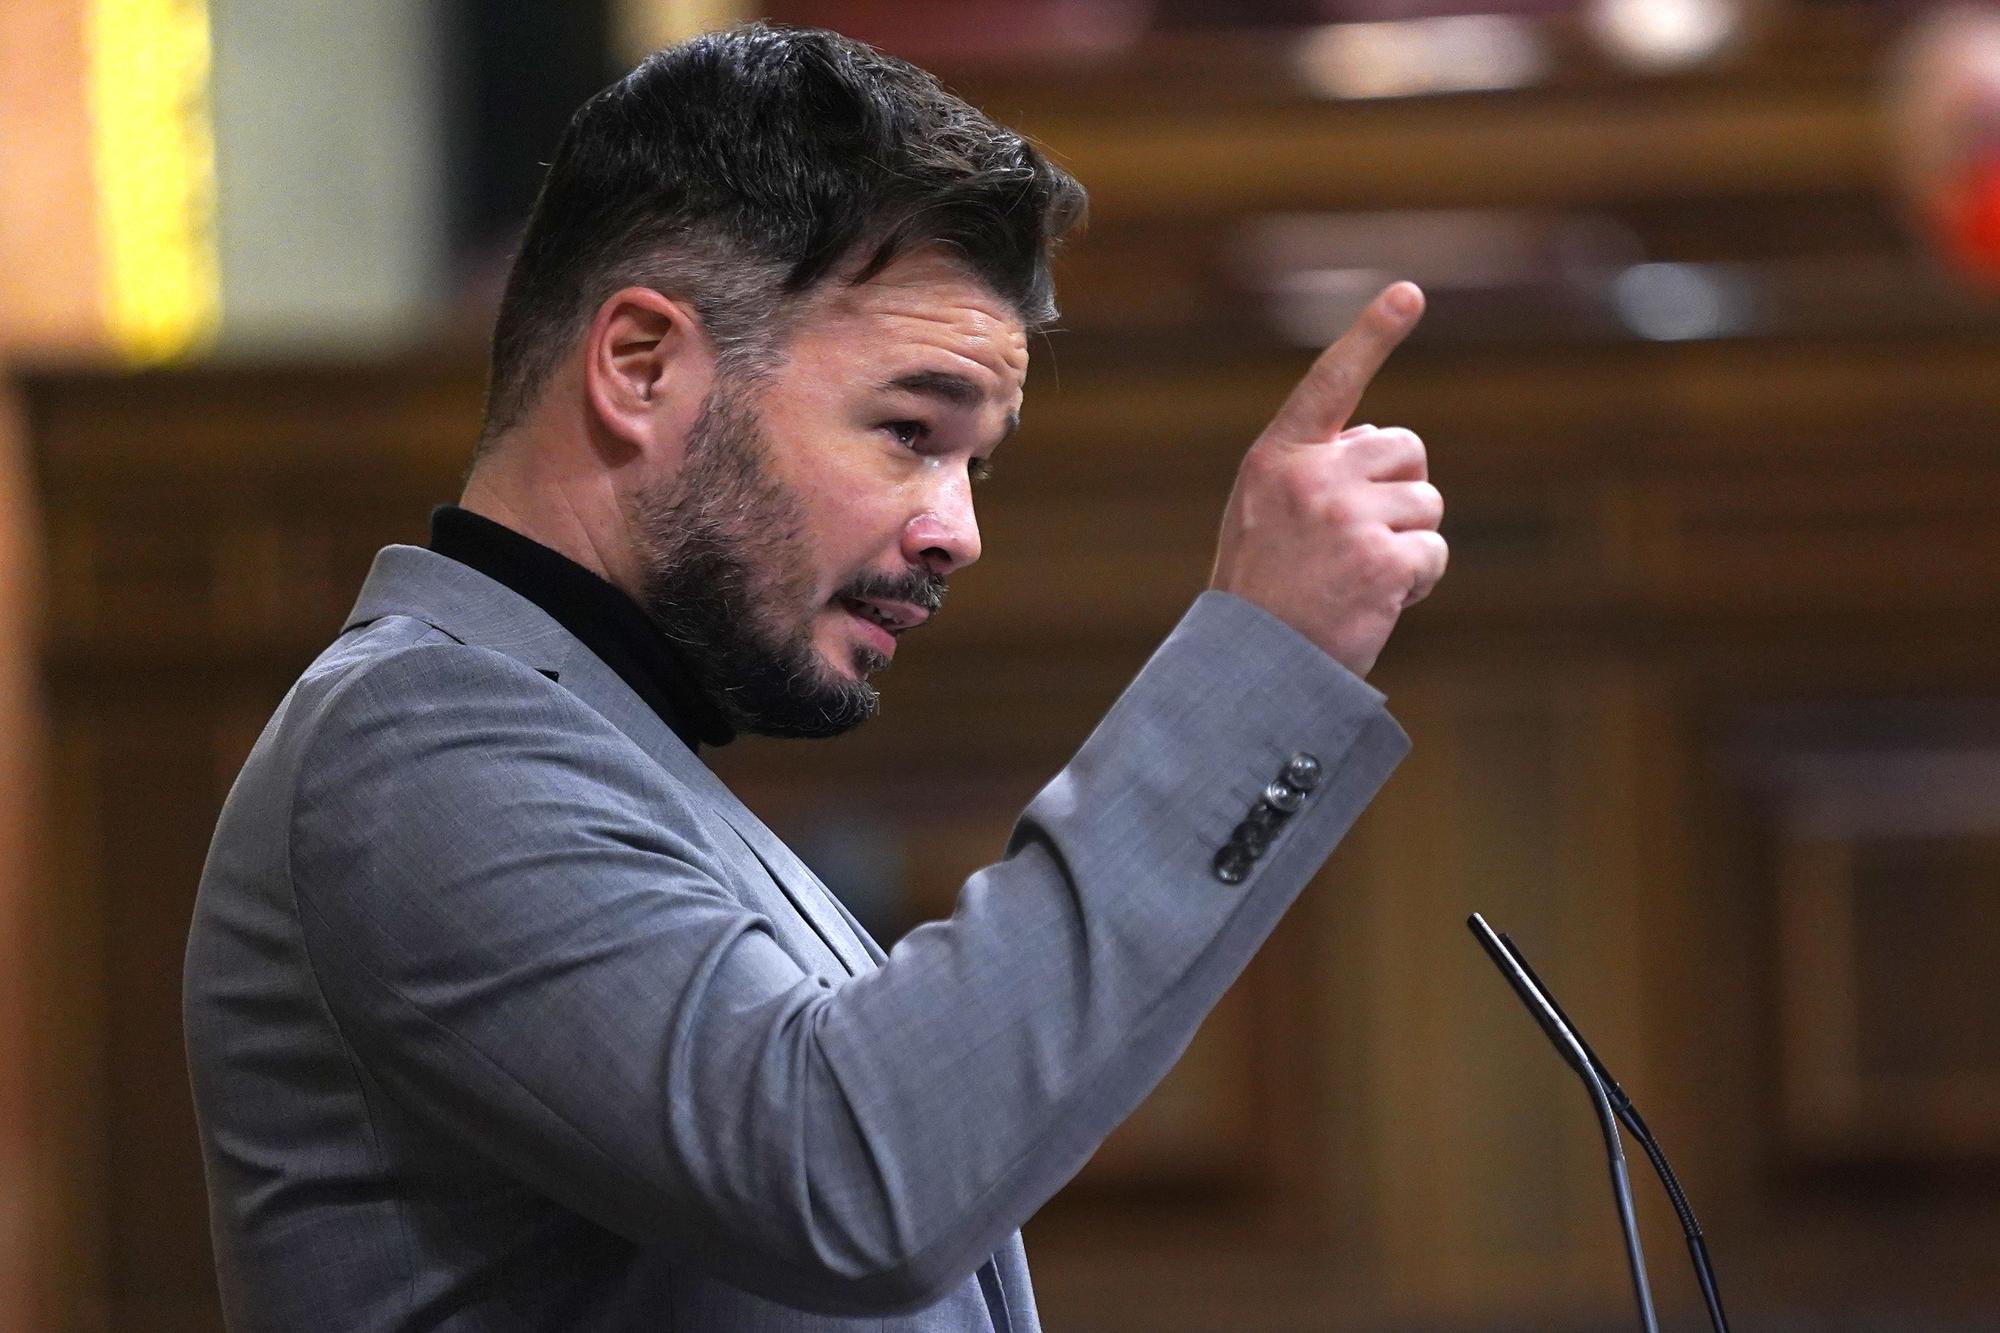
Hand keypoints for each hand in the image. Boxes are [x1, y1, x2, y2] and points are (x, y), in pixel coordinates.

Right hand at [1209, 282, 1445, 677]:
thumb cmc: (1263, 591)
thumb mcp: (1266, 512)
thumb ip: (1315, 470)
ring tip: (1359, 576)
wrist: (1253, 666)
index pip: (1331, 383)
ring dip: (1409, 541)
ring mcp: (1349, 518)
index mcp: (1279, 456)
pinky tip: (1377, 602)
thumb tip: (1386, 445)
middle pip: (1407, 450)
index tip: (1408, 293)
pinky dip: (1419, 581)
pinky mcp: (1383, 562)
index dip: (1371, 335)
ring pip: (1427, 504)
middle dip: (1400, 491)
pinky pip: (1434, 552)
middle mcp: (1313, 477)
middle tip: (1357, 540)